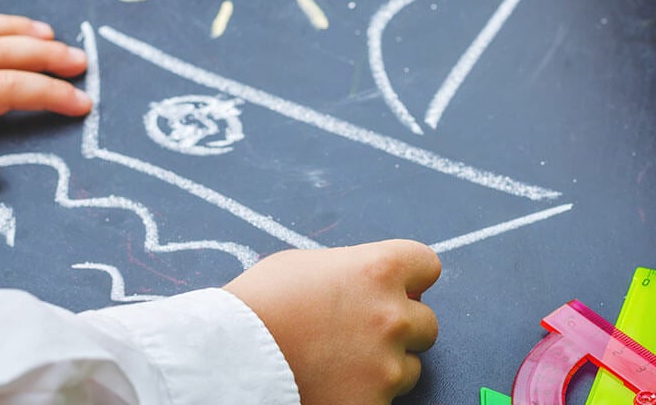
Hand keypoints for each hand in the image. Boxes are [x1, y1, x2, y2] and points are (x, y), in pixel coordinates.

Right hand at [224, 239, 441, 404]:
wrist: (228, 362)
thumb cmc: (258, 305)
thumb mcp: (303, 266)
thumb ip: (349, 270)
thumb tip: (370, 283)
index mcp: (377, 269)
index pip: (427, 265)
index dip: (411, 278)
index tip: (395, 290)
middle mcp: (391, 315)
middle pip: (426, 322)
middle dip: (400, 327)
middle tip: (361, 335)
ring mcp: (386, 365)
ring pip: (411, 367)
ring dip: (386, 366)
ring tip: (340, 365)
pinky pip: (386, 400)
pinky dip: (365, 396)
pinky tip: (332, 386)